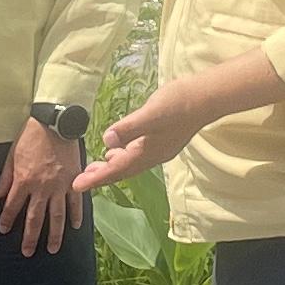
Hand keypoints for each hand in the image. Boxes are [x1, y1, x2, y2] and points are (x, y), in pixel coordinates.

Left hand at [0, 119, 82, 253]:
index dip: (7, 219)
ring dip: (54, 235)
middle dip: (30, 237)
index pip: (12, 206)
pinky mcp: (74, 180)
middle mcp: (41, 188)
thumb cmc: (31, 137)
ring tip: (53, 249)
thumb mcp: (12, 155)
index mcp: (24, 180)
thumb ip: (5, 178)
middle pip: (34, 218)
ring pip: (57, 216)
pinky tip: (75, 227)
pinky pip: (76, 202)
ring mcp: (59, 186)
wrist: (55, 123)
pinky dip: (76, 215)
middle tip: (28, 252)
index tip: (4, 230)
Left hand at [75, 79, 204, 194]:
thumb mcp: (151, 114)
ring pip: (131, 163)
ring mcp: (160, 148)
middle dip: (102, 175)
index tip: (76, 185)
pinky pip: (138, 154)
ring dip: (112, 165)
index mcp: (147, 152)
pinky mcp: (164, 139)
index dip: (96, 178)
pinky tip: (120, 147)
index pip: (116, 170)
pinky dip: (124, 154)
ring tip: (96, 165)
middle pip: (122, 171)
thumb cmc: (179, 103)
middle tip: (80, 180)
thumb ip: (129, 128)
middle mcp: (153, 155)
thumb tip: (106, 140)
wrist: (207, 98)